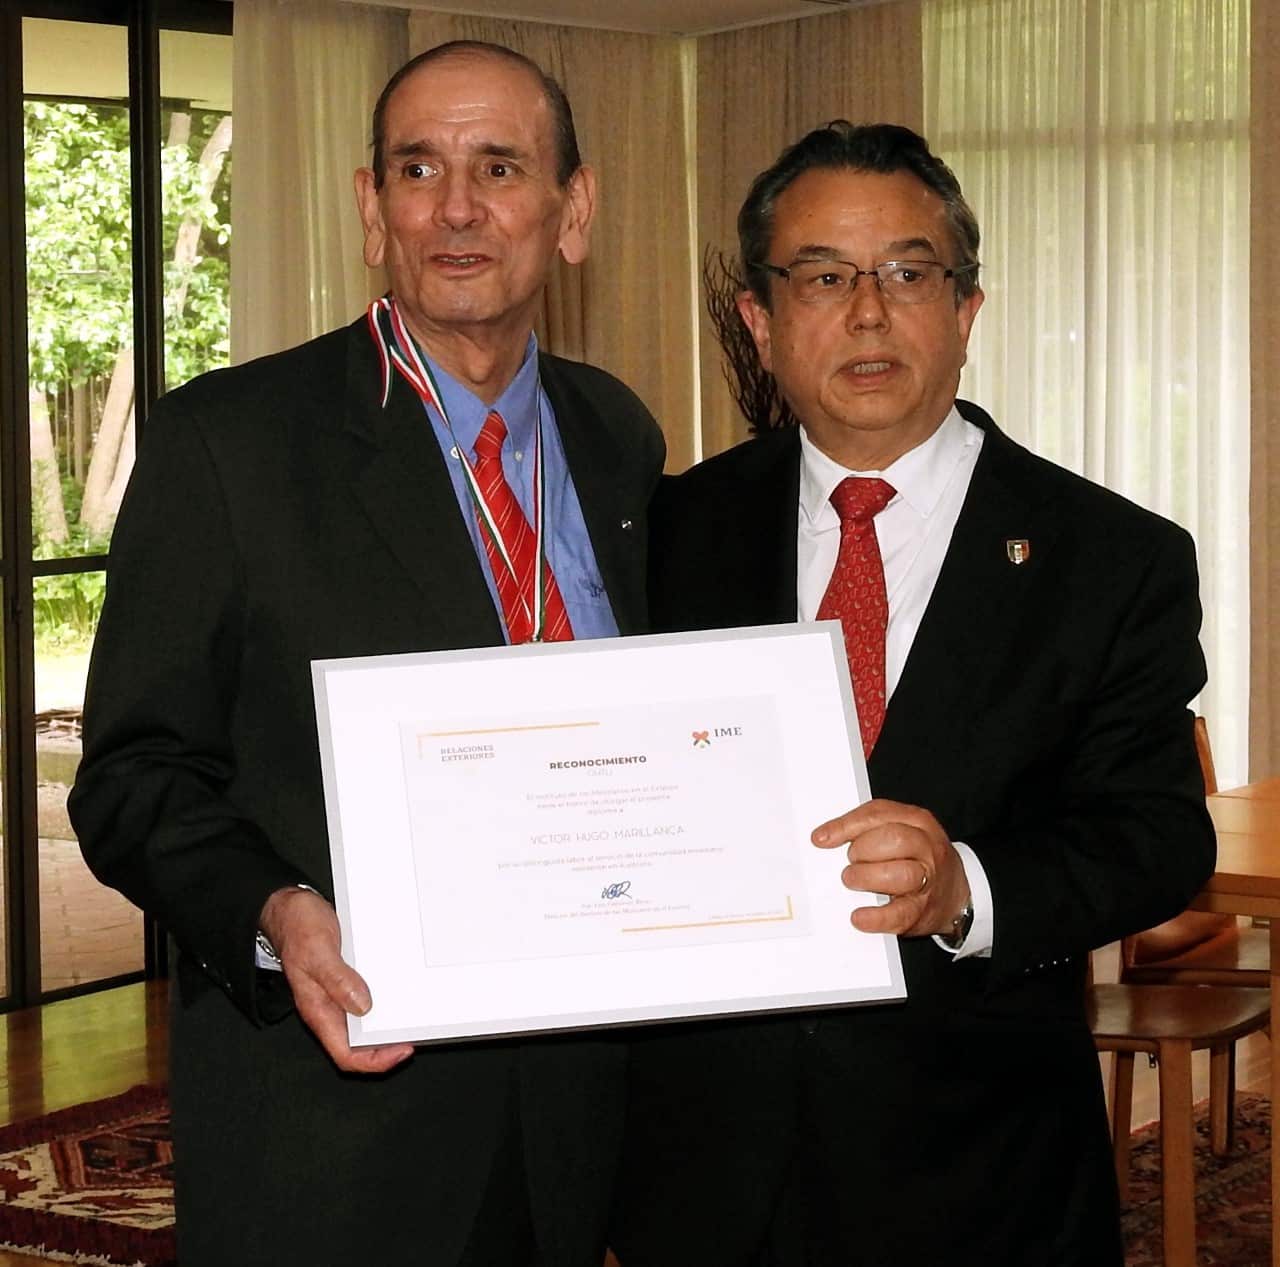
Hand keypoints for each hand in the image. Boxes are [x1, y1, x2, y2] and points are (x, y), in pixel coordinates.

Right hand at [258, 886, 413, 1073]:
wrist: (290, 906)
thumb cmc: (296, 927)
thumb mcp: (317, 951)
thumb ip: (337, 979)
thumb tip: (362, 1005)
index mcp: (318, 1010)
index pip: (345, 1054)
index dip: (374, 1061)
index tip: (401, 1051)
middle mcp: (329, 1006)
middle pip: (359, 1043)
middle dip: (387, 1046)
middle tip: (415, 1036)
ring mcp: (338, 993)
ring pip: (364, 1021)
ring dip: (387, 1023)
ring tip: (412, 1017)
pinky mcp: (346, 978)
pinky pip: (366, 996)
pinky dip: (384, 999)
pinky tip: (399, 990)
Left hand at [811, 799, 969, 937]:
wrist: (958, 893)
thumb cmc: (919, 858)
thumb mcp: (903, 830)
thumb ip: (869, 827)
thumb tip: (824, 837)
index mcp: (917, 821)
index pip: (879, 814)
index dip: (846, 826)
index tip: (821, 838)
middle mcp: (926, 848)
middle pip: (894, 840)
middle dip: (863, 850)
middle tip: (850, 861)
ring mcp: (928, 880)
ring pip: (900, 874)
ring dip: (867, 878)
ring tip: (852, 880)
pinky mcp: (922, 911)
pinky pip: (899, 914)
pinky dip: (875, 917)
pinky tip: (859, 916)